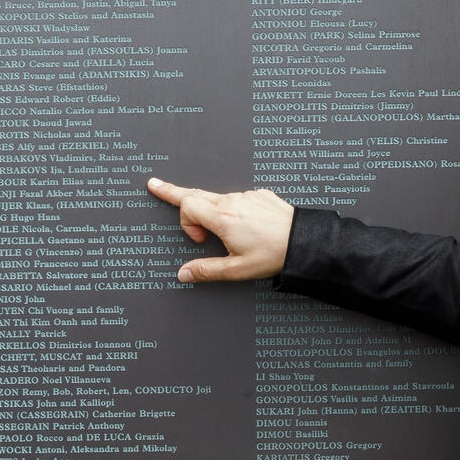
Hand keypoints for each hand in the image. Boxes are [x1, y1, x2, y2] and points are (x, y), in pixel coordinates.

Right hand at [146, 177, 294, 281]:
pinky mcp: (260, 195)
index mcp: (223, 218)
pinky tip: (248, 226)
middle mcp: (233, 201)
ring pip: (218, 198)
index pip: (187, 204)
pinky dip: (233, 209)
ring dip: (212, 212)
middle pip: (195, 193)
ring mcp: (247, 195)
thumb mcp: (237, 269)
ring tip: (227, 233)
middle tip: (156, 185)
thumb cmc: (273, 255)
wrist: (304, 242)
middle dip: (174, 192)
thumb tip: (184, 274)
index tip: (198, 240)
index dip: (186, 223)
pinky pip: (239, 199)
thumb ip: (207, 270)